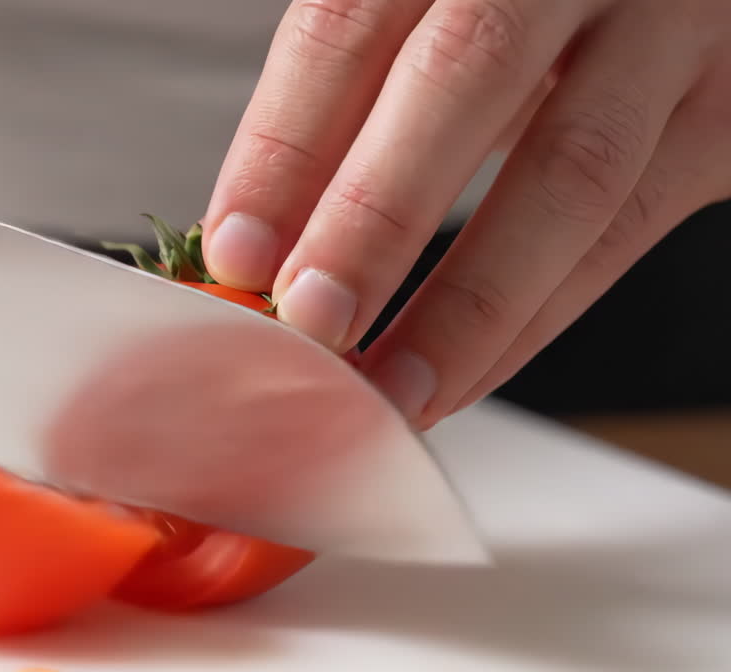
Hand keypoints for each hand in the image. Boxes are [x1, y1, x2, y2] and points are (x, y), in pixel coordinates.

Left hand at [202, 0, 730, 428]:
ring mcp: (669, 28)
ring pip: (570, 172)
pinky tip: (463, 373)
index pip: (349, 25)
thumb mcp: (430, 15)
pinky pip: (628, 230)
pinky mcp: (727, 111)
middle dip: (374, 218)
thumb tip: (258, 240)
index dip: (284, 143)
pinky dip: (535, 320)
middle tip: (310, 321)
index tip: (235, 253)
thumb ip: (356, 97)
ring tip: (389, 387)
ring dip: (467, 304)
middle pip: (460, 79)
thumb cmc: (523, 6)